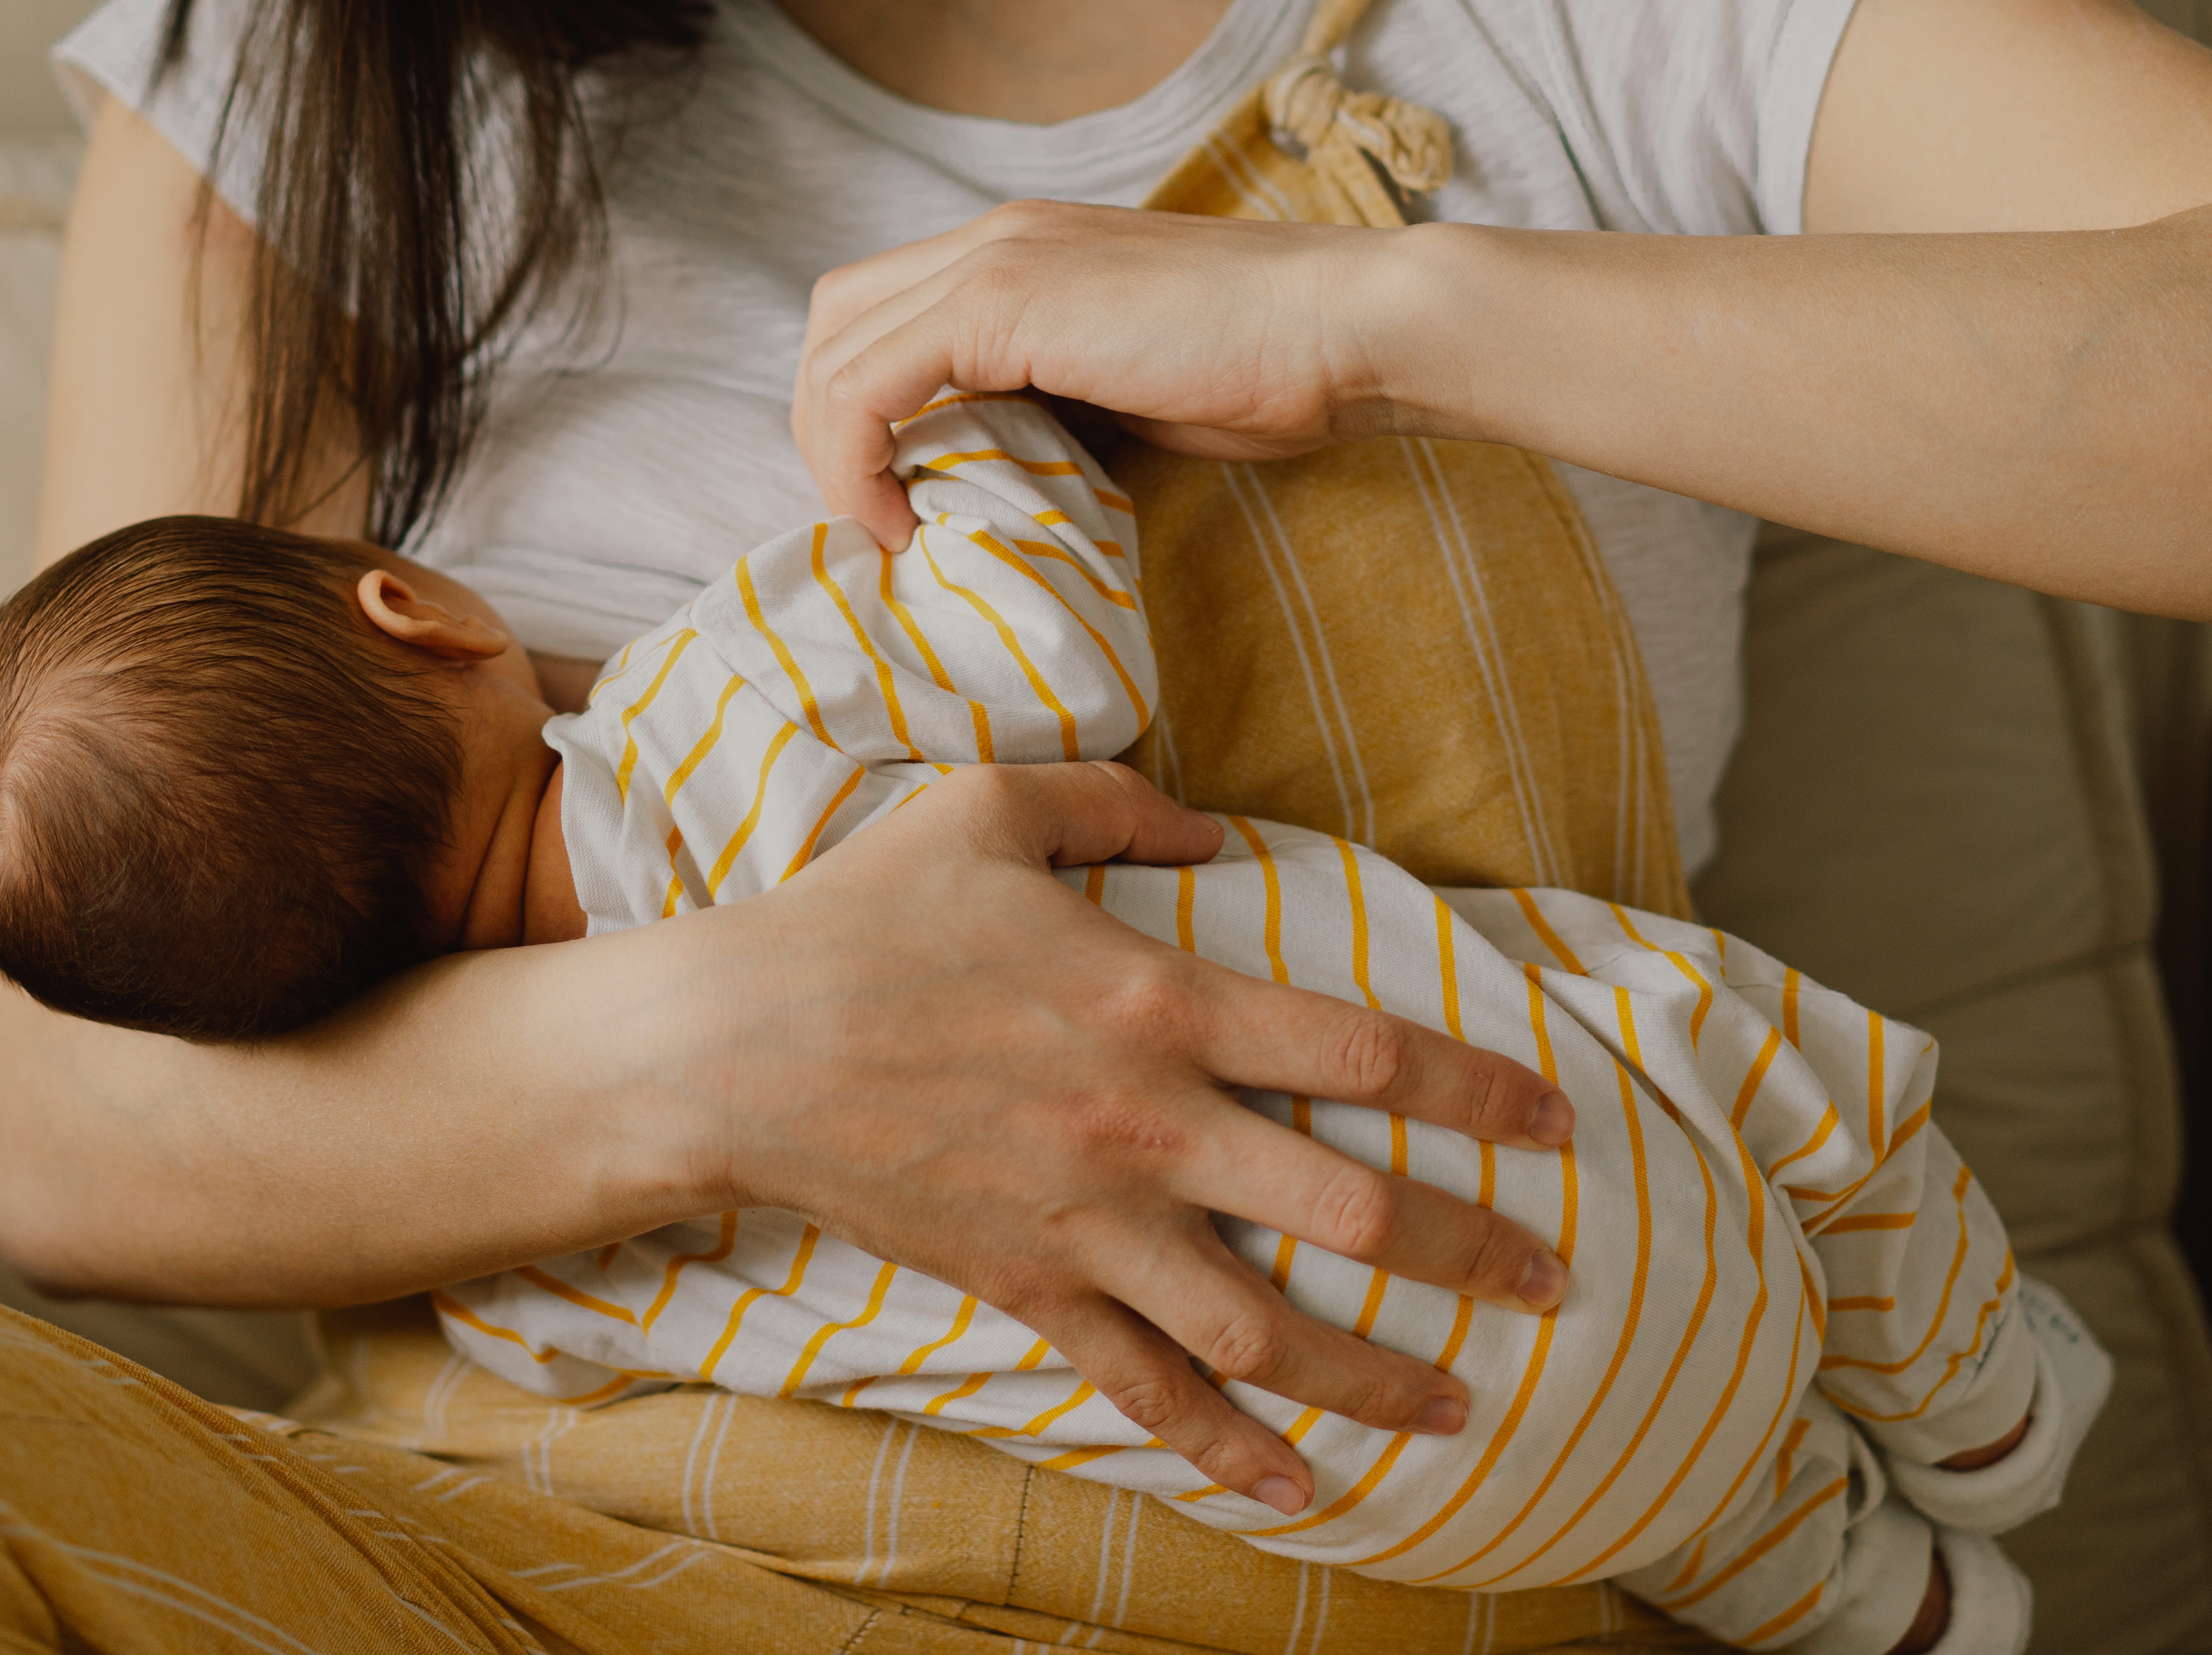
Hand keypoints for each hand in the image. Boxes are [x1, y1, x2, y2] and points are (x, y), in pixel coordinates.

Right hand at [673, 762, 1573, 1512]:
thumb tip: (1212, 823)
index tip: (1556, 1122)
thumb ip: (1115, 801)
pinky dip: (1223, 1448)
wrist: (732, 1048)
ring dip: (1376, 1376)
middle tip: (1560, 1279)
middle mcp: (1145, 1126)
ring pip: (1264, 1327)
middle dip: (1471, 1250)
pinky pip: (1142, 1386)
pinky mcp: (1027, 1287)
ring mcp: (1087, 1223)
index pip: (1362, 1049)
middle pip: (1348, 1207)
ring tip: (1464, 1407)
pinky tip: (1298, 1490)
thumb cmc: (860, 917)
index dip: (1476, 1088)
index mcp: (1156, 1001)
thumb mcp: (985, 808)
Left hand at [794, 200, 1423, 547]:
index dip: (859, 411)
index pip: (879, 316)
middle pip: (834, 323)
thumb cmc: (1261, 371)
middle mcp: (991, 239)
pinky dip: (859, 455)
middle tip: (875, 516)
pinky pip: (873, 382)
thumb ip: (1047, 406)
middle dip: (826, 428)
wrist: (1342, 329)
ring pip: (837, 349)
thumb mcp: (1123, 391)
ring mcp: (994, 261)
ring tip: (885, 526)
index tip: (897, 500)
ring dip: (835, 450)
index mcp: (1018, 252)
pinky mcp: (1005, 304)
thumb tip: (991, 468)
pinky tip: (903, 518)